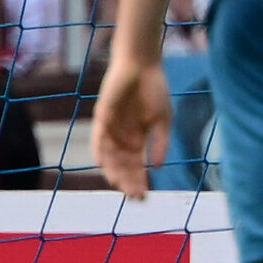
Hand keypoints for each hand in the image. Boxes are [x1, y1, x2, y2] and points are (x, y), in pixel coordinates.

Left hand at [89, 53, 171, 197]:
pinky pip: (98, 137)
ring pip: (110, 156)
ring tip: (119, 184)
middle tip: (133, 195)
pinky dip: (99, 150)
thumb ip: (160, 143)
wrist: (142, 65)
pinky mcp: (102, 116)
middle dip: (128, 181)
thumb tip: (158, 167)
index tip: (145, 196)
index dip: (140, 181)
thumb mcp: (163, 120)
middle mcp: (122, 137)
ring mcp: (111, 128)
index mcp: (138, 139)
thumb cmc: (154, 89)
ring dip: (114, 170)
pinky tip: (102, 164)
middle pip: (123, 165)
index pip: (137, 166)